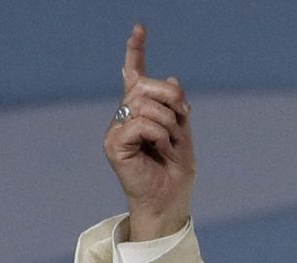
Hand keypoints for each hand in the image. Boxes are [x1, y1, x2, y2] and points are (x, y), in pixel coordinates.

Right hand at [102, 24, 195, 240]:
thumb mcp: (183, 132)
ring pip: (144, 103)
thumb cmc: (176, 171)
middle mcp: (125, 116)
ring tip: (169, 144)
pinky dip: (158, 134)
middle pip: (146, 85)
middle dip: (172, 98)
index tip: (140, 29)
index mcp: (142, 111)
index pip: (135, 74)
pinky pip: (139, 123)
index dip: (136, 51)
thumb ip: (176, 107)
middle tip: (183, 118)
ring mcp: (117, 128)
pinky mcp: (113, 143)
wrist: (170, 199)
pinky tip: (159, 149)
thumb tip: (172, 78)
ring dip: (168, 122)